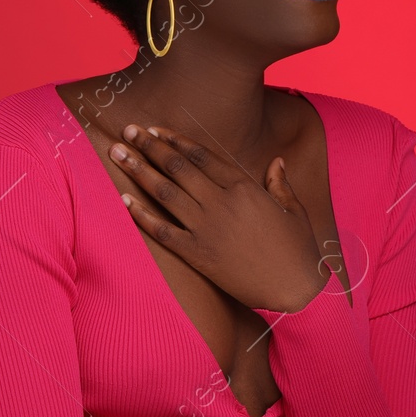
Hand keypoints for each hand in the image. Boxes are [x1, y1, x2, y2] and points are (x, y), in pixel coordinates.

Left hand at [109, 123, 327, 311]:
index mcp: (244, 186)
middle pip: (177, 167)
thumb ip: (280, 183)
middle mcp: (221, 202)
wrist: (294, 287)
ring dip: (138, 170)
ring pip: (165, 192)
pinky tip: (124, 200)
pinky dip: (142, 215)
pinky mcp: (198, 254)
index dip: (176, 140)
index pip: (201, 155)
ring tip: (117, 153)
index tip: (155, 129)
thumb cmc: (298, 248)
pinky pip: (163, 231)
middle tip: (128, 131)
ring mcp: (207, 228)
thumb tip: (276, 161)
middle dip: (150, 146)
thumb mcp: (295, 209)